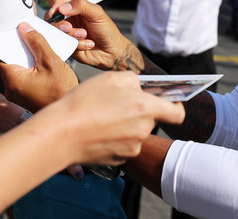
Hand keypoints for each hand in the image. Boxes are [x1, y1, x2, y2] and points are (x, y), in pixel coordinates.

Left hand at [0, 22, 78, 111]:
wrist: (69, 114)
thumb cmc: (61, 90)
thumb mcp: (51, 61)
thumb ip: (37, 42)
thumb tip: (24, 27)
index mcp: (12, 80)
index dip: (6, 40)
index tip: (13, 29)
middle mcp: (10, 89)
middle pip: (8, 60)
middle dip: (17, 46)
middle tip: (26, 33)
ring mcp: (17, 94)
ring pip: (16, 67)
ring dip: (24, 56)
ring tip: (34, 44)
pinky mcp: (24, 95)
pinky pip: (22, 75)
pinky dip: (29, 66)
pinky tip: (39, 58)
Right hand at [36, 71, 184, 165]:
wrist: (61, 134)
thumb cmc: (84, 102)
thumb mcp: (110, 78)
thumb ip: (133, 80)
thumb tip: (141, 88)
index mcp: (145, 108)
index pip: (177, 113)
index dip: (176, 106)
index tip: (169, 101)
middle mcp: (143, 130)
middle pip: (150, 120)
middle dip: (138, 111)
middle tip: (115, 104)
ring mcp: (132, 147)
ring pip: (135, 132)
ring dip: (125, 125)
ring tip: (102, 117)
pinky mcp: (120, 160)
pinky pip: (124, 145)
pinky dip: (115, 138)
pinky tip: (98, 131)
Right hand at [46, 0, 143, 72]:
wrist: (112, 52)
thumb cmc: (107, 30)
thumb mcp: (97, 13)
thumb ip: (81, 5)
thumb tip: (62, 7)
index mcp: (74, 7)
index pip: (56, 1)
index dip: (54, 5)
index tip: (58, 11)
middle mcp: (68, 19)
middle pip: (51, 18)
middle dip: (59, 23)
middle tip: (68, 28)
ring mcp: (66, 33)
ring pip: (56, 32)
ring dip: (72, 34)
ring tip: (85, 35)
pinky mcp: (67, 45)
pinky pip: (64, 44)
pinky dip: (76, 44)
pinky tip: (88, 44)